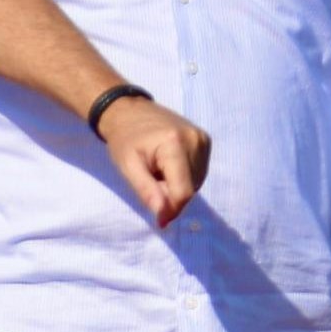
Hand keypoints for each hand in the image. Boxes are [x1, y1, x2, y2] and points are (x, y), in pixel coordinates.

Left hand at [98, 97, 211, 226]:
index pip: (183, 191)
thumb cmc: (125, 140)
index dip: (172, 210)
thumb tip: (164, 218)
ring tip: (159, 170)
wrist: (130, 110)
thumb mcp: (128, 167)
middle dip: (171, 195)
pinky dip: (184, 177)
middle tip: (151, 180)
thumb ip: (147, 192)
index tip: (159, 221)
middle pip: (190, 189)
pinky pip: (199, 173)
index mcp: (175, 144)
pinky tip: (169, 165)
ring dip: (178, 186)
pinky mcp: (206, 140)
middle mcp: (196, 140)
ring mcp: (203, 139)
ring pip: (196, 183)